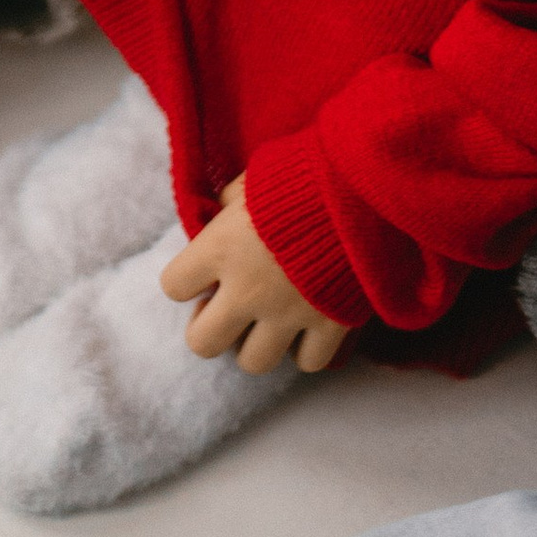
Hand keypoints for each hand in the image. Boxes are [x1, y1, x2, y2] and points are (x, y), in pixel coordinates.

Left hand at [161, 177, 348, 375]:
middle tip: (228, 307)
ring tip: (268, 320)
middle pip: (202, 344)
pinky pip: (308, 363)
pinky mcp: (330, 324)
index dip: (186, 280)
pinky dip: (306, 349)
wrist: (363, 185)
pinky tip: (308, 325)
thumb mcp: (253, 179)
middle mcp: (247, 289)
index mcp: (220, 248)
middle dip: (211, 328)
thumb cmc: (302, 174)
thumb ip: (229, 204)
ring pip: (253, 363)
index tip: (202, 272)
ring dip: (257, 343)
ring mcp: (289, 314)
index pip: (173, 286)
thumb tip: (219, 217)